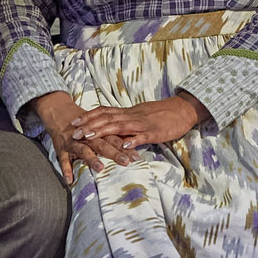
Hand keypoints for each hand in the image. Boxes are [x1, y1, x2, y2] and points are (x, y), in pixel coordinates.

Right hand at [31, 91, 134, 183]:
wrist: (59, 112)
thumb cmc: (84, 124)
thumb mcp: (99, 128)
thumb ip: (113, 137)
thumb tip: (132, 146)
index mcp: (99, 133)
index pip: (114, 140)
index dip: (125, 148)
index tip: (136, 157)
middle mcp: (87, 138)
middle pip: (102, 145)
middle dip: (114, 153)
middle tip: (125, 162)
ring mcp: (74, 143)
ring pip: (83, 150)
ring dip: (91, 159)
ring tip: (100, 168)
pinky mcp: (61, 149)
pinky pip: (63, 160)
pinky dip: (66, 170)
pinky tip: (70, 180)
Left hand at [70, 94, 206, 150]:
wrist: (183, 109)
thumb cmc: (162, 115)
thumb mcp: (141, 116)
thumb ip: (128, 122)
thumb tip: (113, 130)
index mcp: (128, 113)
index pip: (104, 112)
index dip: (89, 116)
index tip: (74, 122)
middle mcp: (132, 116)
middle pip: (107, 118)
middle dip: (89, 125)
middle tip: (74, 132)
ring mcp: (142, 124)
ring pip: (119, 126)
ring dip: (103, 131)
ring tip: (89, 137)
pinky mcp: (154, 132)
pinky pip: (141, 136)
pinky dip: (131, 141)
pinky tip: (122, 147)